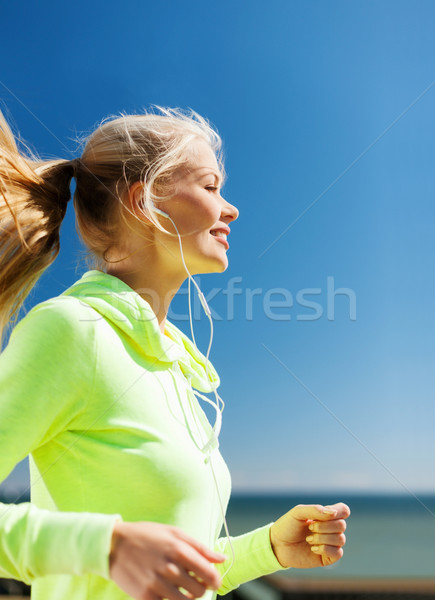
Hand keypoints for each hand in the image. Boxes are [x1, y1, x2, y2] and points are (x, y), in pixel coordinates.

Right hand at [109, 521, 225, 599]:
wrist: (114, 545)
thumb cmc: (147, 536)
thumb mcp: (174, 533)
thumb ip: (200, 547)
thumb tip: (222, 559)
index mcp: (179, 550)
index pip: (209, 574)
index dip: (215, 580)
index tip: (213, 580)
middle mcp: (169, 568)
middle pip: (199, 591)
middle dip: (200, 588)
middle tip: (193, 581)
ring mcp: (157, 584)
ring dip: (187, 597)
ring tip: (180, 587)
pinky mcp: (145, 597)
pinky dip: (169, 599)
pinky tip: (165, 590)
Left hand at [269, 503, 349, 568]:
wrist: (277, 545)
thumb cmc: (287, 526)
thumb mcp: (298, 512)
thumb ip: (315, 510)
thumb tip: (333, 513)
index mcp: (325, 516)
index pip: (343, 510)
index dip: (339, 512)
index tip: (324, 514)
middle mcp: (330, 529)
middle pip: (341, 525)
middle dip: (324, 526)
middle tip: (309, 528)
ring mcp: (330, 543)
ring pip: (341, 539)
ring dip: (322, 538)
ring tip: (308, 539)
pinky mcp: (327, 558)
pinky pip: (338, 553)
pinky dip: (325, 549)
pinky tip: (313, 548)